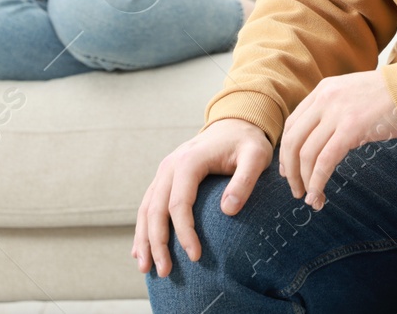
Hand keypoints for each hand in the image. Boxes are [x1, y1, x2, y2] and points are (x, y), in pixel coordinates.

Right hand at [132, 118, 272, 277]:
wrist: (235, 123)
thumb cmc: (247, 142)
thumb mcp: (256, 157)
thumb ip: (244, 181)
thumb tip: (228, 211)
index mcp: (189, 161)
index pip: (179, 204)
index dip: (184, 233)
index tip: (195, 257)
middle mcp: (170, 166)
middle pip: (155, 209)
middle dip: (157, 243)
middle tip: (165, 272)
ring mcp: (164, 171)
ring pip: (146, 208)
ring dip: (144, 239)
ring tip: (145, 268)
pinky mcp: (165, 178)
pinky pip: (147, 205)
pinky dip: (142, 228)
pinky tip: (140, 250)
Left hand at [279, 71, 396, 210]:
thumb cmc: (392, 96)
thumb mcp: (354, 95)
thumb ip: (335, 110)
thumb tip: (324, 140)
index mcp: (323, 89)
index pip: (292, 124)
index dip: (287, 151)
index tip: (290, 171)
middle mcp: (324, 98)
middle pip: (292, 140)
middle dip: (291, 170)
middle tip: (297, 189)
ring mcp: (337, 112)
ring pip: (306, 154)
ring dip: (304, 181)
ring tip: (310, 198)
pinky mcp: (351, 128)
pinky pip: (324, 161)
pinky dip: (317, 182)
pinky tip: (318, 195)